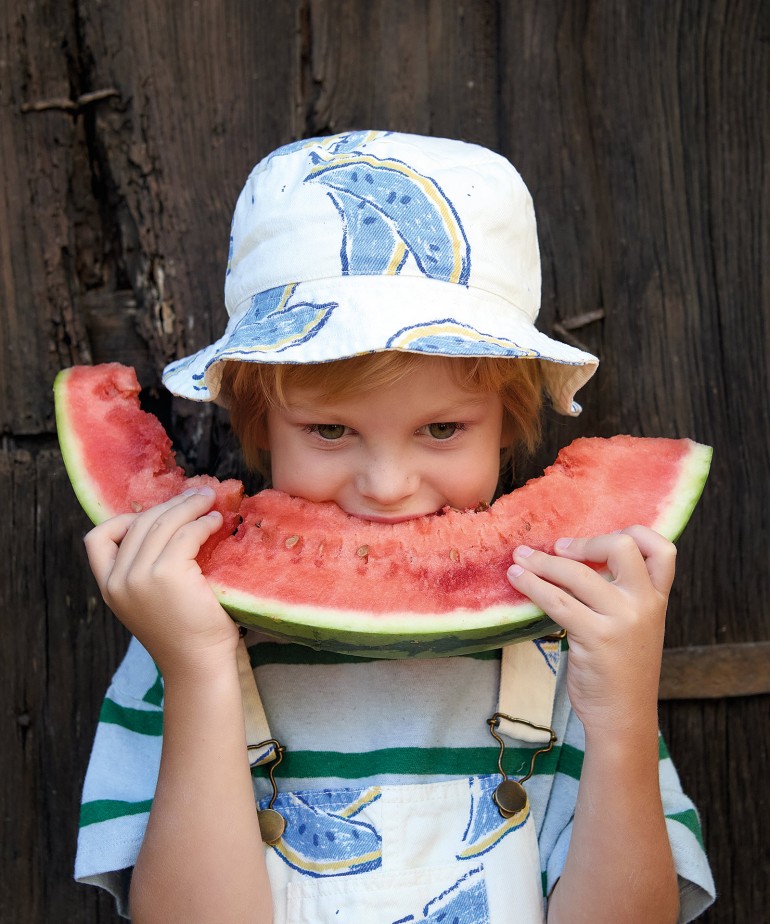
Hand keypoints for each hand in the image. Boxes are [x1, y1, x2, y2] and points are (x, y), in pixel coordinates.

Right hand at [84, 488, 239, 677]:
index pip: (96, 539)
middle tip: (197, 495)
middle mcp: (118, 580)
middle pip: (138, 523)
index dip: (123, 519)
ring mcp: (140, 576)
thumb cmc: (185, 633)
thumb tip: (170, 522)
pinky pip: (186, 533)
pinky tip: (216, 523)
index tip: (155, 515)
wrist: (198, 665)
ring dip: (189, 506)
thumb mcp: (151, 600)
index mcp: (109, 587)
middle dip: (169, 505)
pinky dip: (203, 522)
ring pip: (163, 522)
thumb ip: (147, 570)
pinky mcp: (167, 574)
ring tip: (209, 503)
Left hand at [507, 526, 675, 737]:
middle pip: (621, 547)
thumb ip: (623, 596)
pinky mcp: (594, 637)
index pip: (664, 549)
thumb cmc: (621, 671)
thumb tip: (576, 560)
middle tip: (558, 549)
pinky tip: (517, 580)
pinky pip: (556, 601)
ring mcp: (621, 621)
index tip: (605, 536)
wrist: (623, 718)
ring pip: (577, 574)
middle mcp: (644, 605)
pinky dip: (532, 585)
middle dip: (585, 542)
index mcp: (658, 600)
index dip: (637, 533)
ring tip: (520, 558)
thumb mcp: (637, 628)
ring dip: (542, 562)